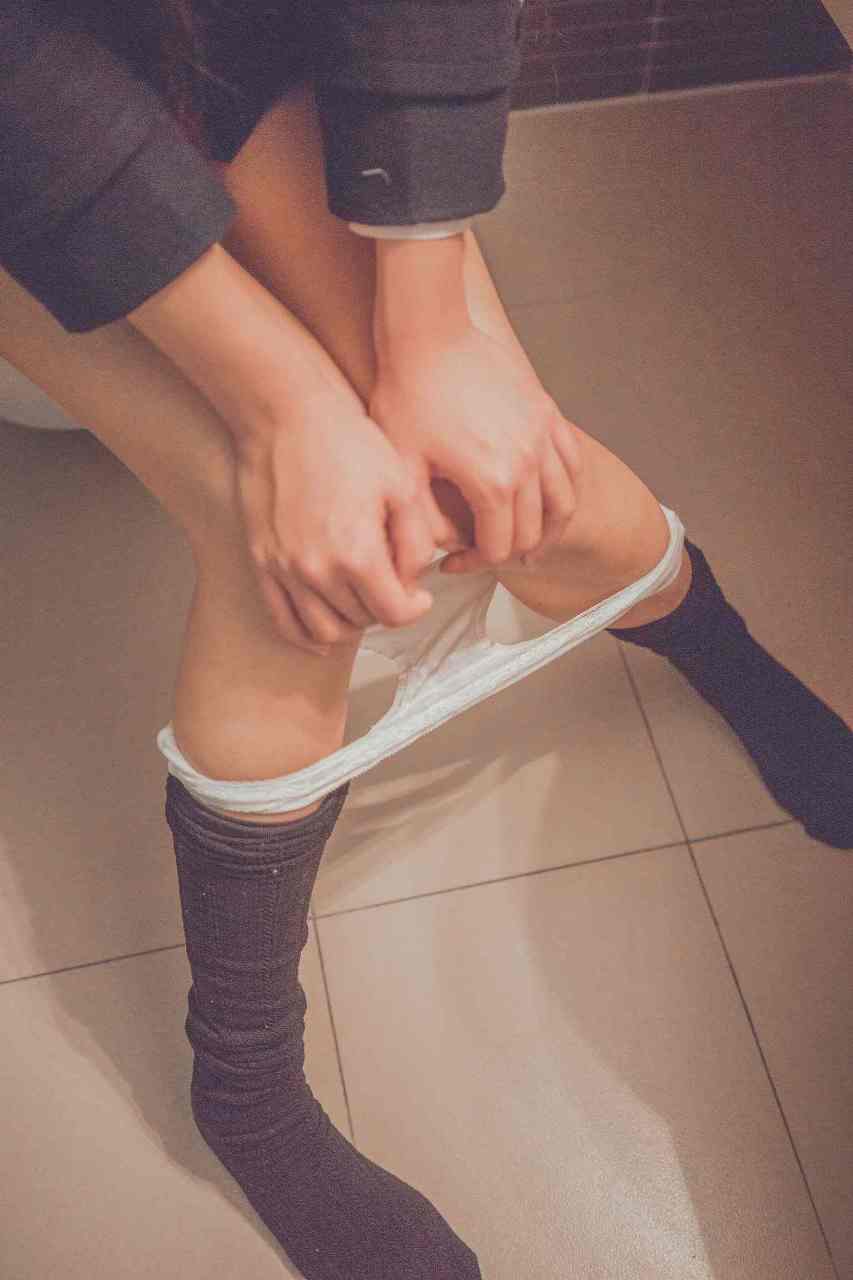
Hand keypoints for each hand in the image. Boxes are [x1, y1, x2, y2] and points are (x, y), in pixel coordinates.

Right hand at [233, 385, 448, 654]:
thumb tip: (414, 581)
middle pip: (362, 620)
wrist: (286, 415)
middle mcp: (317, 570)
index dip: (416, 608)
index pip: (395, 613)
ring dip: (351, 623)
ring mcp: (285, 570)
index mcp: (357, 554)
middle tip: (393, 585)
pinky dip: (307, 635)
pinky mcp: (263, 562)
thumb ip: (416, 542)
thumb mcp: (402, 486)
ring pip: (325, 631)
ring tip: (363, 599)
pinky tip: (328, 627)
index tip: (421, 595)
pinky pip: (284, 621)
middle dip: (384, 608)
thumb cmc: (347, 442)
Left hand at [369, 322, 582, 573]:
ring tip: (530, 546)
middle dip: (508, 553)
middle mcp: (528, 462)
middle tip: (483, 556)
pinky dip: (566, 488)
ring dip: (548, 530)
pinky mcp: (547, 412)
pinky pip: (572, 462)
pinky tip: (551, 499)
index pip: (497, 548)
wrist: (429, 332)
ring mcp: (543, 435)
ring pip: (564, 502)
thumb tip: (429, 560)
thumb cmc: (407, 393)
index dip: (474, 564)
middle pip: (532, 531)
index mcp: (493, 482)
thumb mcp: (400, 466)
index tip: (451, 563)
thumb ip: (416, 520)